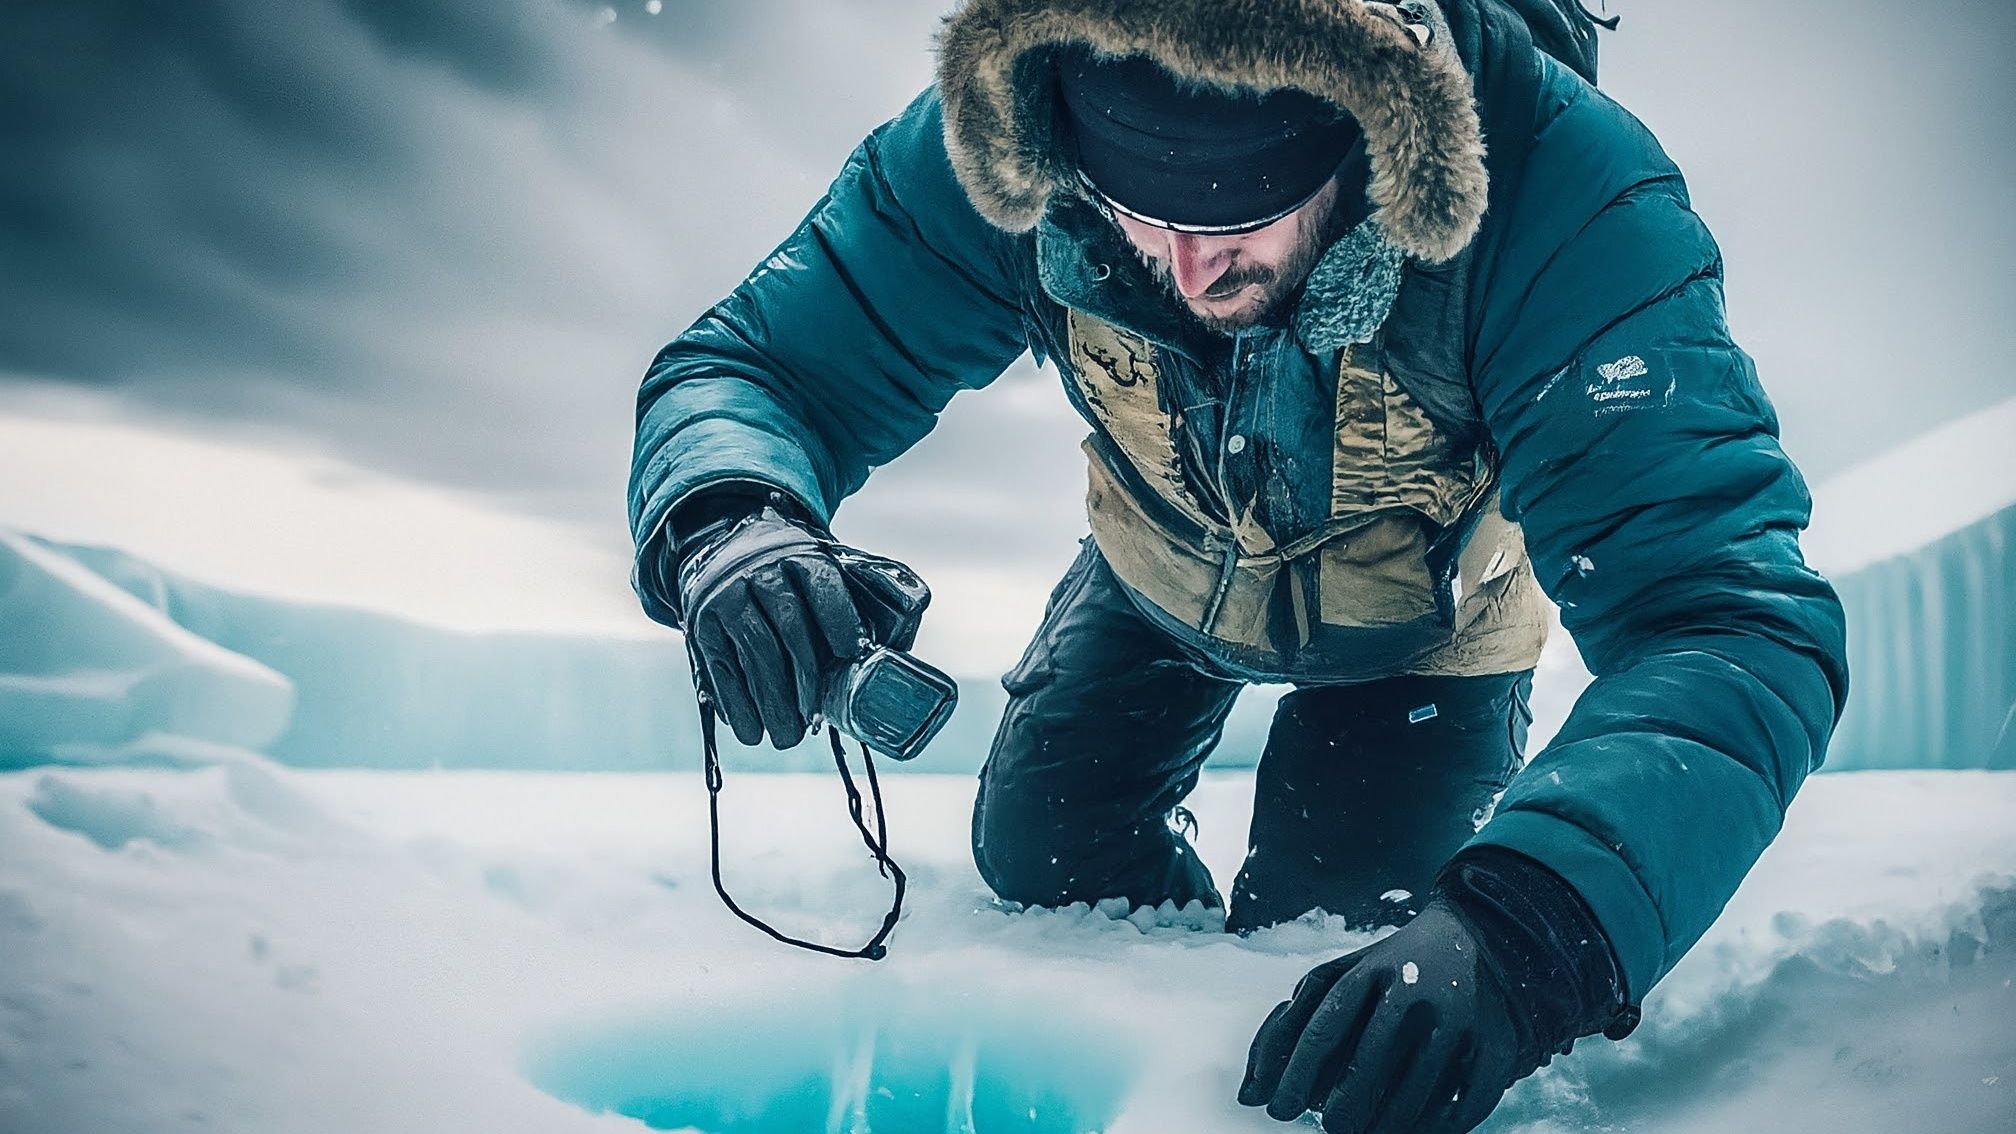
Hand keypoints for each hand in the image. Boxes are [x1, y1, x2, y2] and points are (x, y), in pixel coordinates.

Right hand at [673, 499, 869, 748]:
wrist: (726, 552)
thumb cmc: (791, 581)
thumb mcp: (821, 576)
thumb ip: (856, 607)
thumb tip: (892, 660)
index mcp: (802, 558)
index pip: (823, 584)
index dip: (839, 617)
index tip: (854, 652)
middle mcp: (762, 571)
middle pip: (789, 626)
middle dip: (804, 680)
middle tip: (812, 722)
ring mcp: (729, 597)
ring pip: (754, 652)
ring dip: (770, 701)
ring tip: (786, 737)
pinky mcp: (702, 623)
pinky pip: (720, 667)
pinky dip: (735, 703)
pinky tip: (750, 729)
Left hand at [1238, 851, 1633, 1133]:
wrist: (1484, 939)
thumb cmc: (1393, 969)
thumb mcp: (1343, 978)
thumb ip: (1290, 1027)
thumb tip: (1247, 1095)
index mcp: (1372, 969)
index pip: (1323, 1029)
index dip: (1295, 1076)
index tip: (1278, 1110)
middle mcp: (1416, 991)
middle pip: (1366, 1068)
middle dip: (1340, 1109)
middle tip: (1330, 1126)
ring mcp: (1460, 1020)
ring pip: (1411, 1095)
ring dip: (1381, 1126)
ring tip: (1363, 1132)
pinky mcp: (1495, 1048)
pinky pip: (1458, 1108)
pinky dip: (1429, 1128)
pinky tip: (1409, 1129)